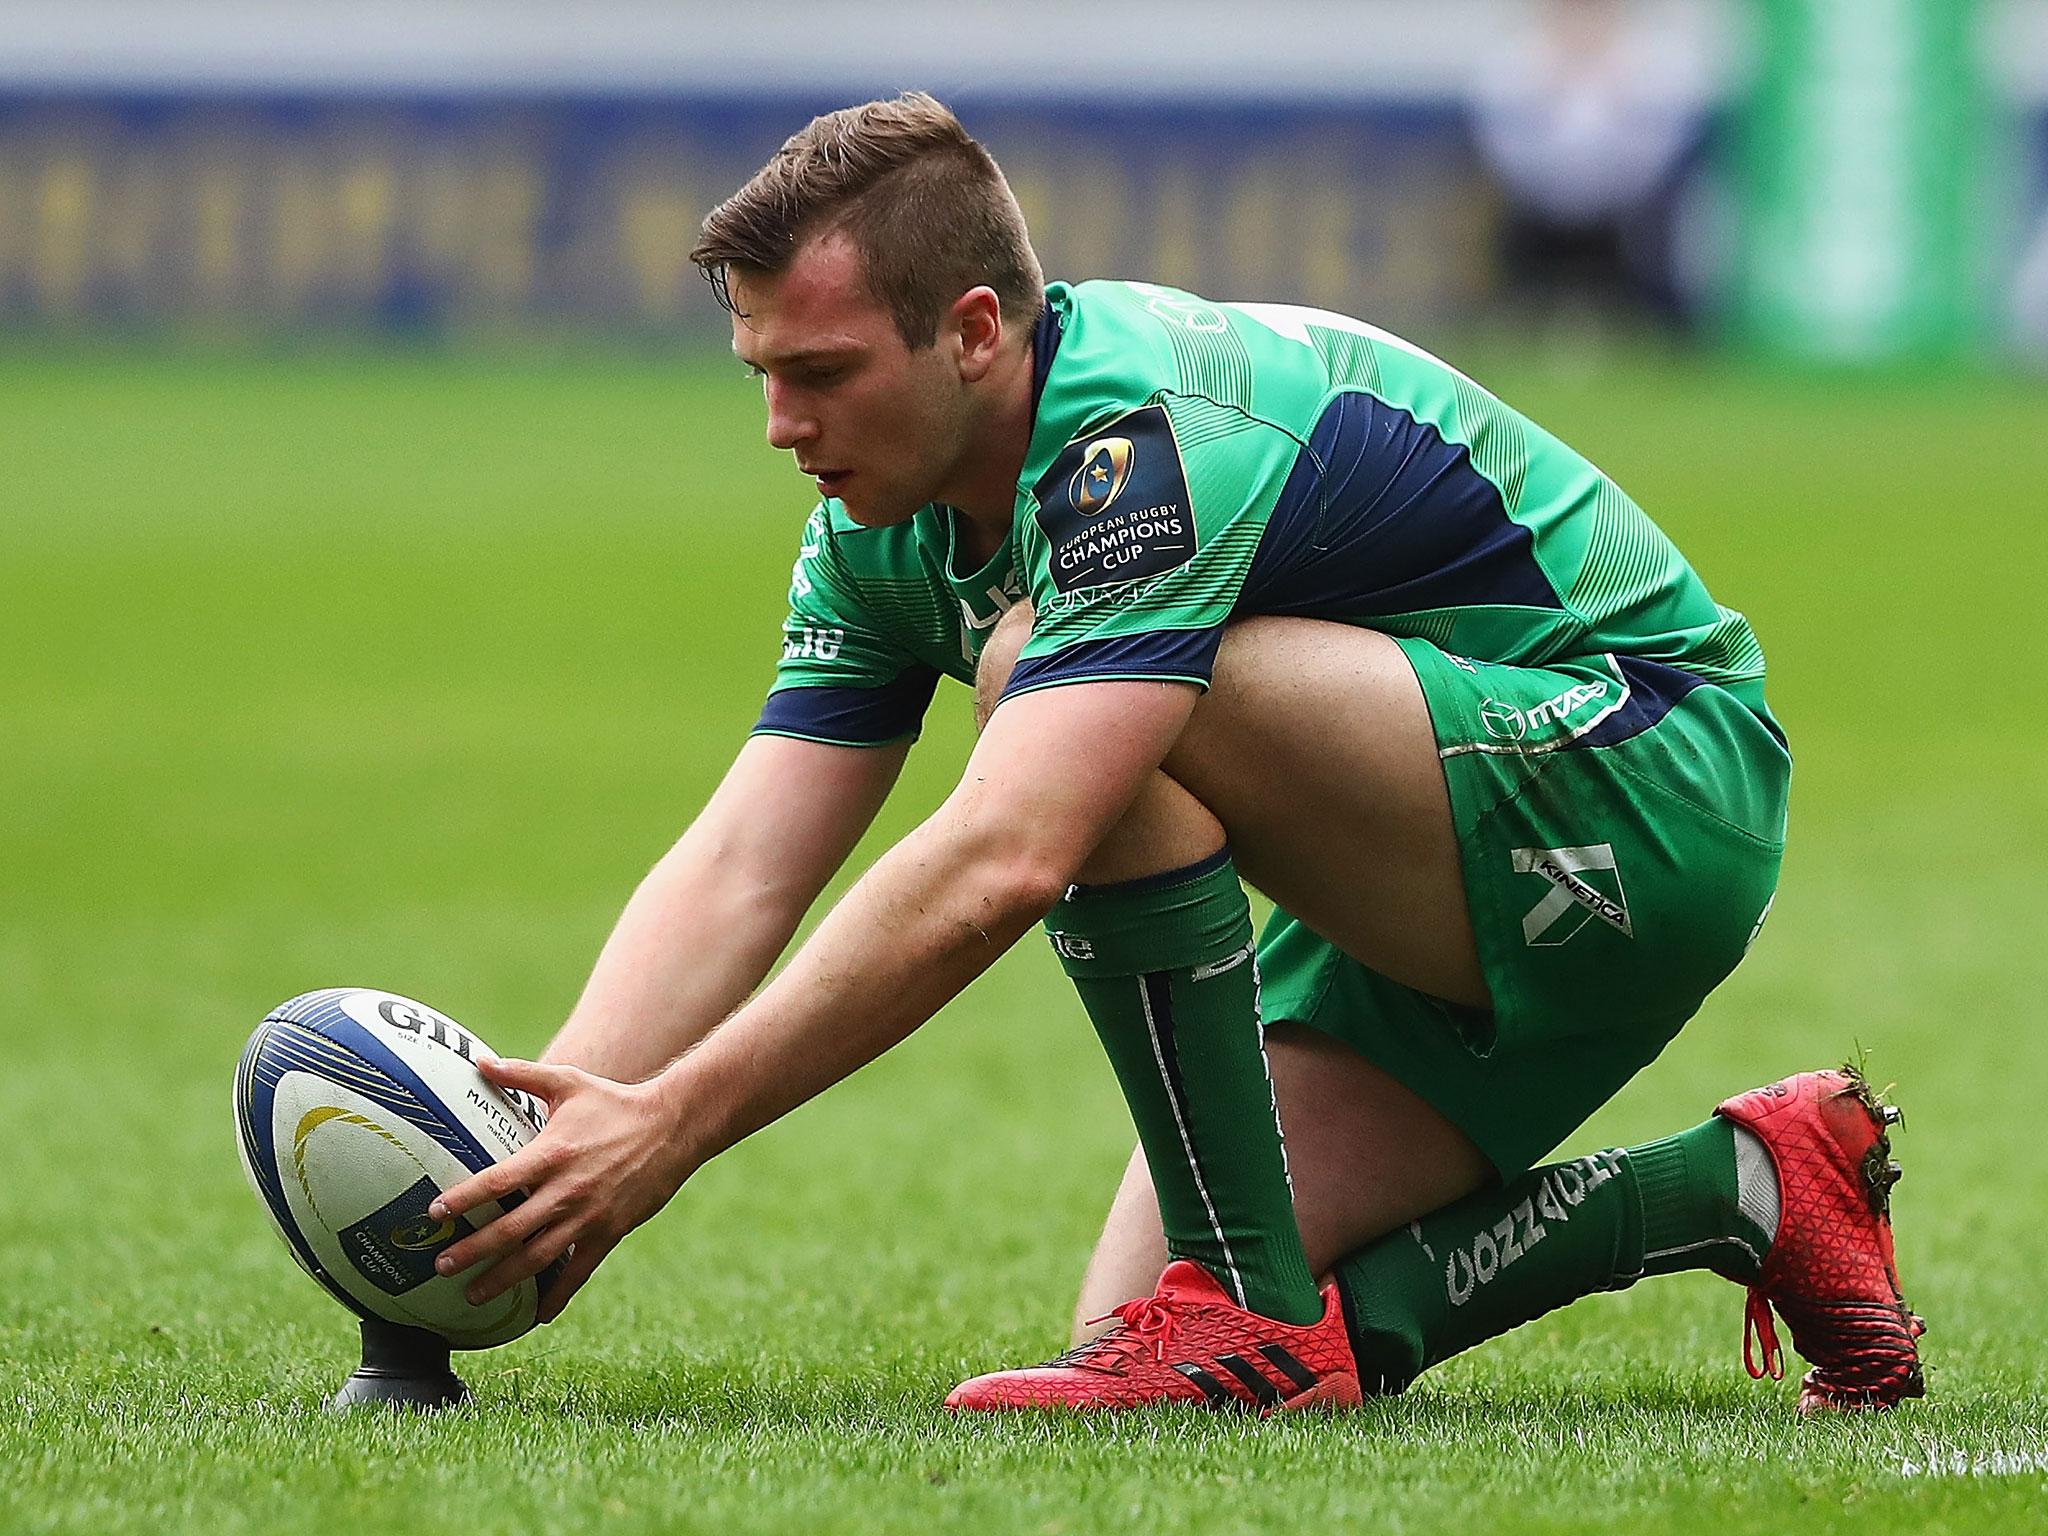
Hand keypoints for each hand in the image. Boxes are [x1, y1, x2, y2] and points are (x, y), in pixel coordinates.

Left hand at [430, 1056, 695, 1323]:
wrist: (672, 1127)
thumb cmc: (615, 1103)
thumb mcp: (569, 1084)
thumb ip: (522, 1074)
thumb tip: (480, 1061)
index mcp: (552, 1154)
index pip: (498, 1181)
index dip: (465, 1198)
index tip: (436, 1212)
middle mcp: (567, 1190)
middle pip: (510, 1229)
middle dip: (473, 1251)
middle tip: (440, 1266)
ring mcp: (588, 1216)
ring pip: (537, 1257)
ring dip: (502, 1279)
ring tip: (472, 1295)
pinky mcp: (608, 1233)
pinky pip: (578, 1272)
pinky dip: (557, 1295)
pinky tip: (536, 1314)